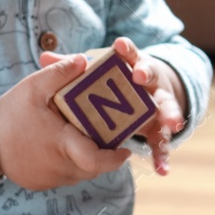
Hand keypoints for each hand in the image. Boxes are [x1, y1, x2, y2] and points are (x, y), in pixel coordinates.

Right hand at [0, 54, 132, 189]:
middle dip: (103, 153)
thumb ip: (60, 73)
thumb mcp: (33, 87)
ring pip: (80, 173)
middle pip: (93, 166)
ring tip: (84, 138)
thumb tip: (84, 60)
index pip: (96, 160)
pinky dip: (70, 164)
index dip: (115, 158)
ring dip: (87, 159)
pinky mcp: (41, 184)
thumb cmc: (10, 113)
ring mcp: (50, 179)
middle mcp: (59, 167)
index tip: (126, 149)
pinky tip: (64, 147)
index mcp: (61, 144)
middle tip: (106, 135)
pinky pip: (65, 176)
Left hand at [42, 37, 186, 174]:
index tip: (118, 45)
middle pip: (151, 77)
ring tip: (171, 124)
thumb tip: (44, 56)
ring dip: (170, 114)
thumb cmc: (115, 80)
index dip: (125, 48)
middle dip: (147, 75)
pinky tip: (161, 168)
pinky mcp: (160, 127)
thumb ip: (72, 65)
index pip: (130, 53)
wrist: (143, 93)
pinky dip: (162, 155)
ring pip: (165, 108)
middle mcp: (148, 83)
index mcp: (132, 65)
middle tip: (140, 76)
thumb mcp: (96, 72)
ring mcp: (157, 105)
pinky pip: (162, 142)